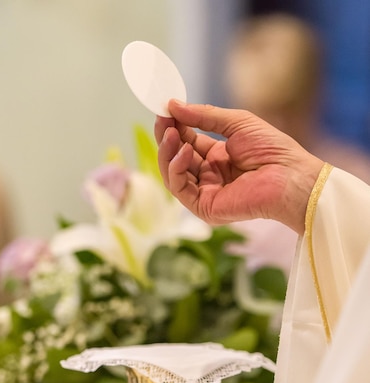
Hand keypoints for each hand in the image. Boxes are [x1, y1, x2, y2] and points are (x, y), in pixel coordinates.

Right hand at [154, 100, 323, 233]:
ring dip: (168, 153)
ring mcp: (206, 193)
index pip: (187, 142)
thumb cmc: (272, 150)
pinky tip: (185, 150)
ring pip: (172, 175)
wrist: (289, 176)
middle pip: (176, 158)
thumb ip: (203, 116)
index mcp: (218, 158)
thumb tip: (172, 105)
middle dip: (167, 138)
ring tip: (172, 133)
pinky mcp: (204, 207)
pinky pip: (179, 189)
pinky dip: (177, 168)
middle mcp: (209, 177)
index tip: (164, 108)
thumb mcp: (235, 123)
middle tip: (162, 119)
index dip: (175, 126)